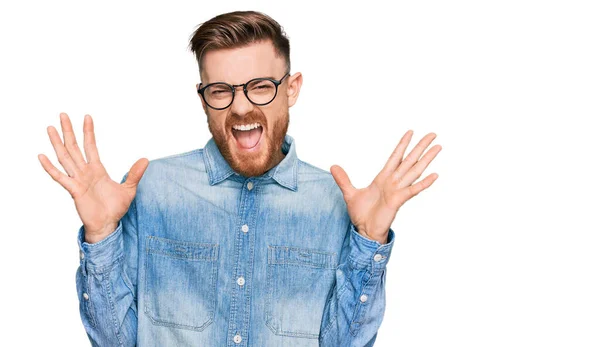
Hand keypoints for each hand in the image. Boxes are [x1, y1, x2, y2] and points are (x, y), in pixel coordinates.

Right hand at [38, 113, 148, 242]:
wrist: (107, 225)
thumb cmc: (115, 208)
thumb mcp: (129, 188)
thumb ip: (135, 174)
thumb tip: (146, 159)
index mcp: (97, 170)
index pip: (91, 146)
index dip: (89, 132)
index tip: (87, 117)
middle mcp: (85, 172)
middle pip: (74, 147)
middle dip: (69, 131)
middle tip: (63, 114)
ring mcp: (77, 180)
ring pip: (65, 158)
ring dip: (58, 143)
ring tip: (50, 128)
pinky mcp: (73, 190)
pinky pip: (60, 177)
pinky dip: (50, 167)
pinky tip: (42, 156)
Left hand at [331, 130, 441, 243]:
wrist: (364, 231)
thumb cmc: (361, 215)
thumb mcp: (349, 193)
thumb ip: (343, 179)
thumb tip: (333, 166)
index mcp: (383, 178)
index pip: (395, 157)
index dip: (403, 145)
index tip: (410, 132)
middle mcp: (393, 182)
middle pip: (409, 160)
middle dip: (420, 147)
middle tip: (432, 134)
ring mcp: (397, 190)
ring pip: (414, 171)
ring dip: (426, 159)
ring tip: (437, 147)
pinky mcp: (398, 200)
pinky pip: (413, 190)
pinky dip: (424, 183)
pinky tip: (434, 175)